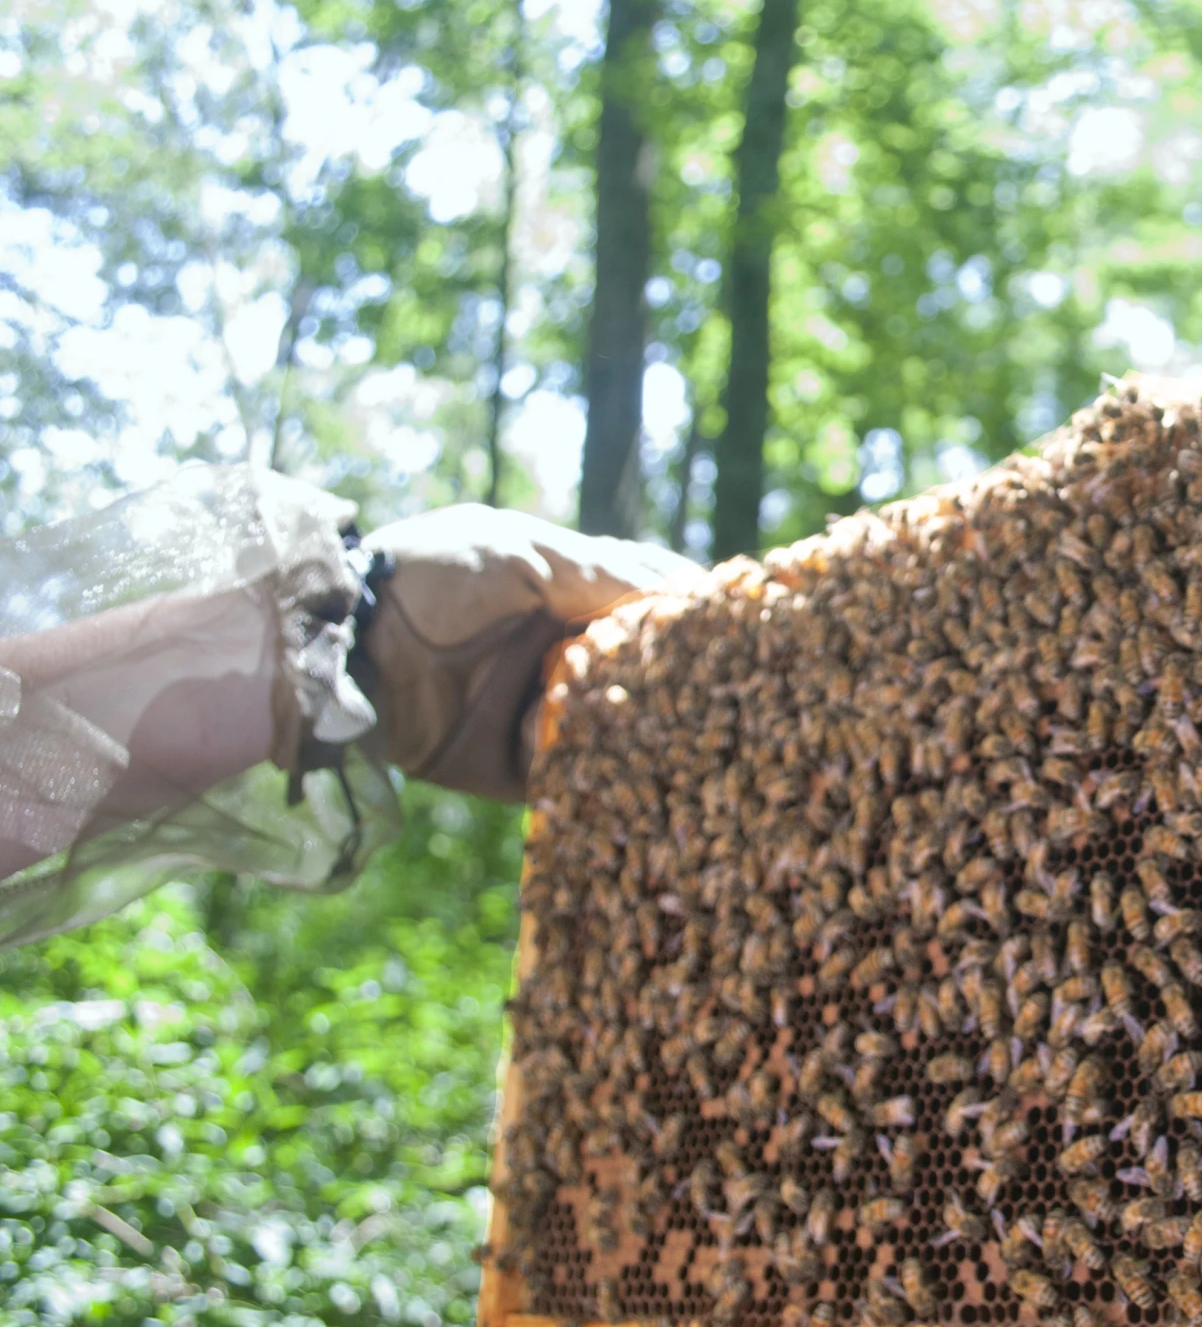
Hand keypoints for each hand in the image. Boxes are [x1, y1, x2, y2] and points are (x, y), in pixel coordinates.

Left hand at [355, 506, 694, 800]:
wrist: (348, 645)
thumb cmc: (435, 579)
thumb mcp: (524, 555)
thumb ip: (604, 574)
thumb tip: (684, 593)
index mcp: (565, 593)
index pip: (645, 599)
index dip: (684, 610)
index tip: (727, 623)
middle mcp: (559, 652)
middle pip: (640, 668)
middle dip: (675, 677)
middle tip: (721, 686)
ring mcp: (540, 709)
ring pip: (616, 722)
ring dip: (642, 723)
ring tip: (682, 725)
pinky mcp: (516, 764)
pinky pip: (571, 771)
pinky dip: (592, 764)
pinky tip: (615, 755)